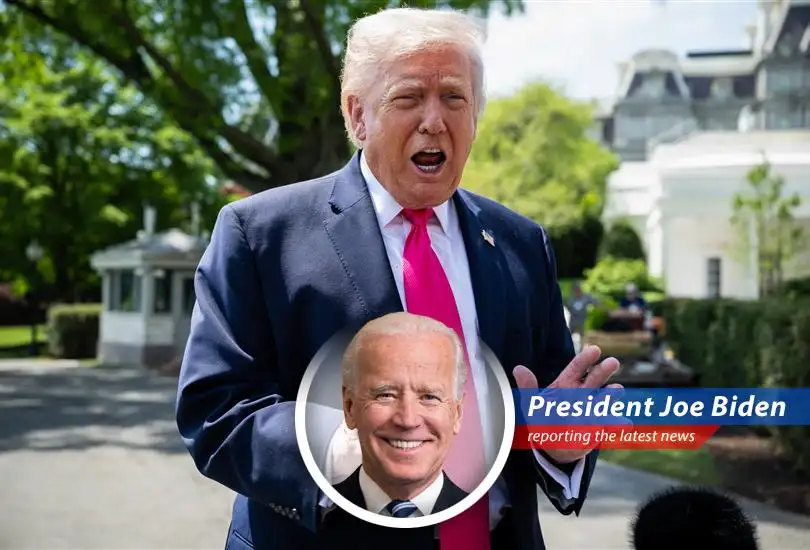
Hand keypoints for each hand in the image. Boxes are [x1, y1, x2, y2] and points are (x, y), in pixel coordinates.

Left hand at [513, 345, 622, 463]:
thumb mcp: (532, 404)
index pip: (577, 367)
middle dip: (603, 370)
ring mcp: (593, 409)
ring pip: (605, 398)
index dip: (586, 358)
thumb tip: (518, 368)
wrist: (553, 445)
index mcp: (567, 384)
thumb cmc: (543, 420)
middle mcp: (583, 393)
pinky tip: (625, 424)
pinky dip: (618, 424)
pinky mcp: (599, 427)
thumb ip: (528, 387)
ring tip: (616, 389)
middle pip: (595, 378)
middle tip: (612, 362)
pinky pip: (610, 425)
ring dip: (611, 394)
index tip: (596, 350)